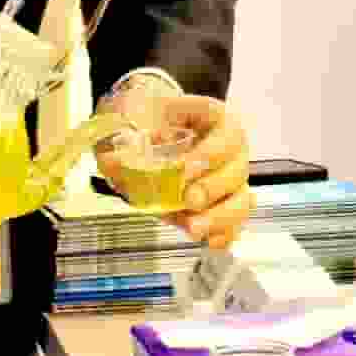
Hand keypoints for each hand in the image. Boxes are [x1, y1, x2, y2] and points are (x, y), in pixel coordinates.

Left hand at [107, 88, 254, 248]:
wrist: (138, 129)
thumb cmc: (144, 117)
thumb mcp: (130, 115)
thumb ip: (122, 136)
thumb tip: (114, 161)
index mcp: (213, 119)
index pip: (226, 133)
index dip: (211, 153)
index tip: (185, 168)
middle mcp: (228, 150)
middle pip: (238, 169)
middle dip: (213, 188)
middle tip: (188, 199)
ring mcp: (227, 180)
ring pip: (241, 200)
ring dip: (220, 217)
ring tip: (194, 227)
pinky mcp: (217, 205)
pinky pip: (231, 223)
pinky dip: (222, 233)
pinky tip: (208, 241)